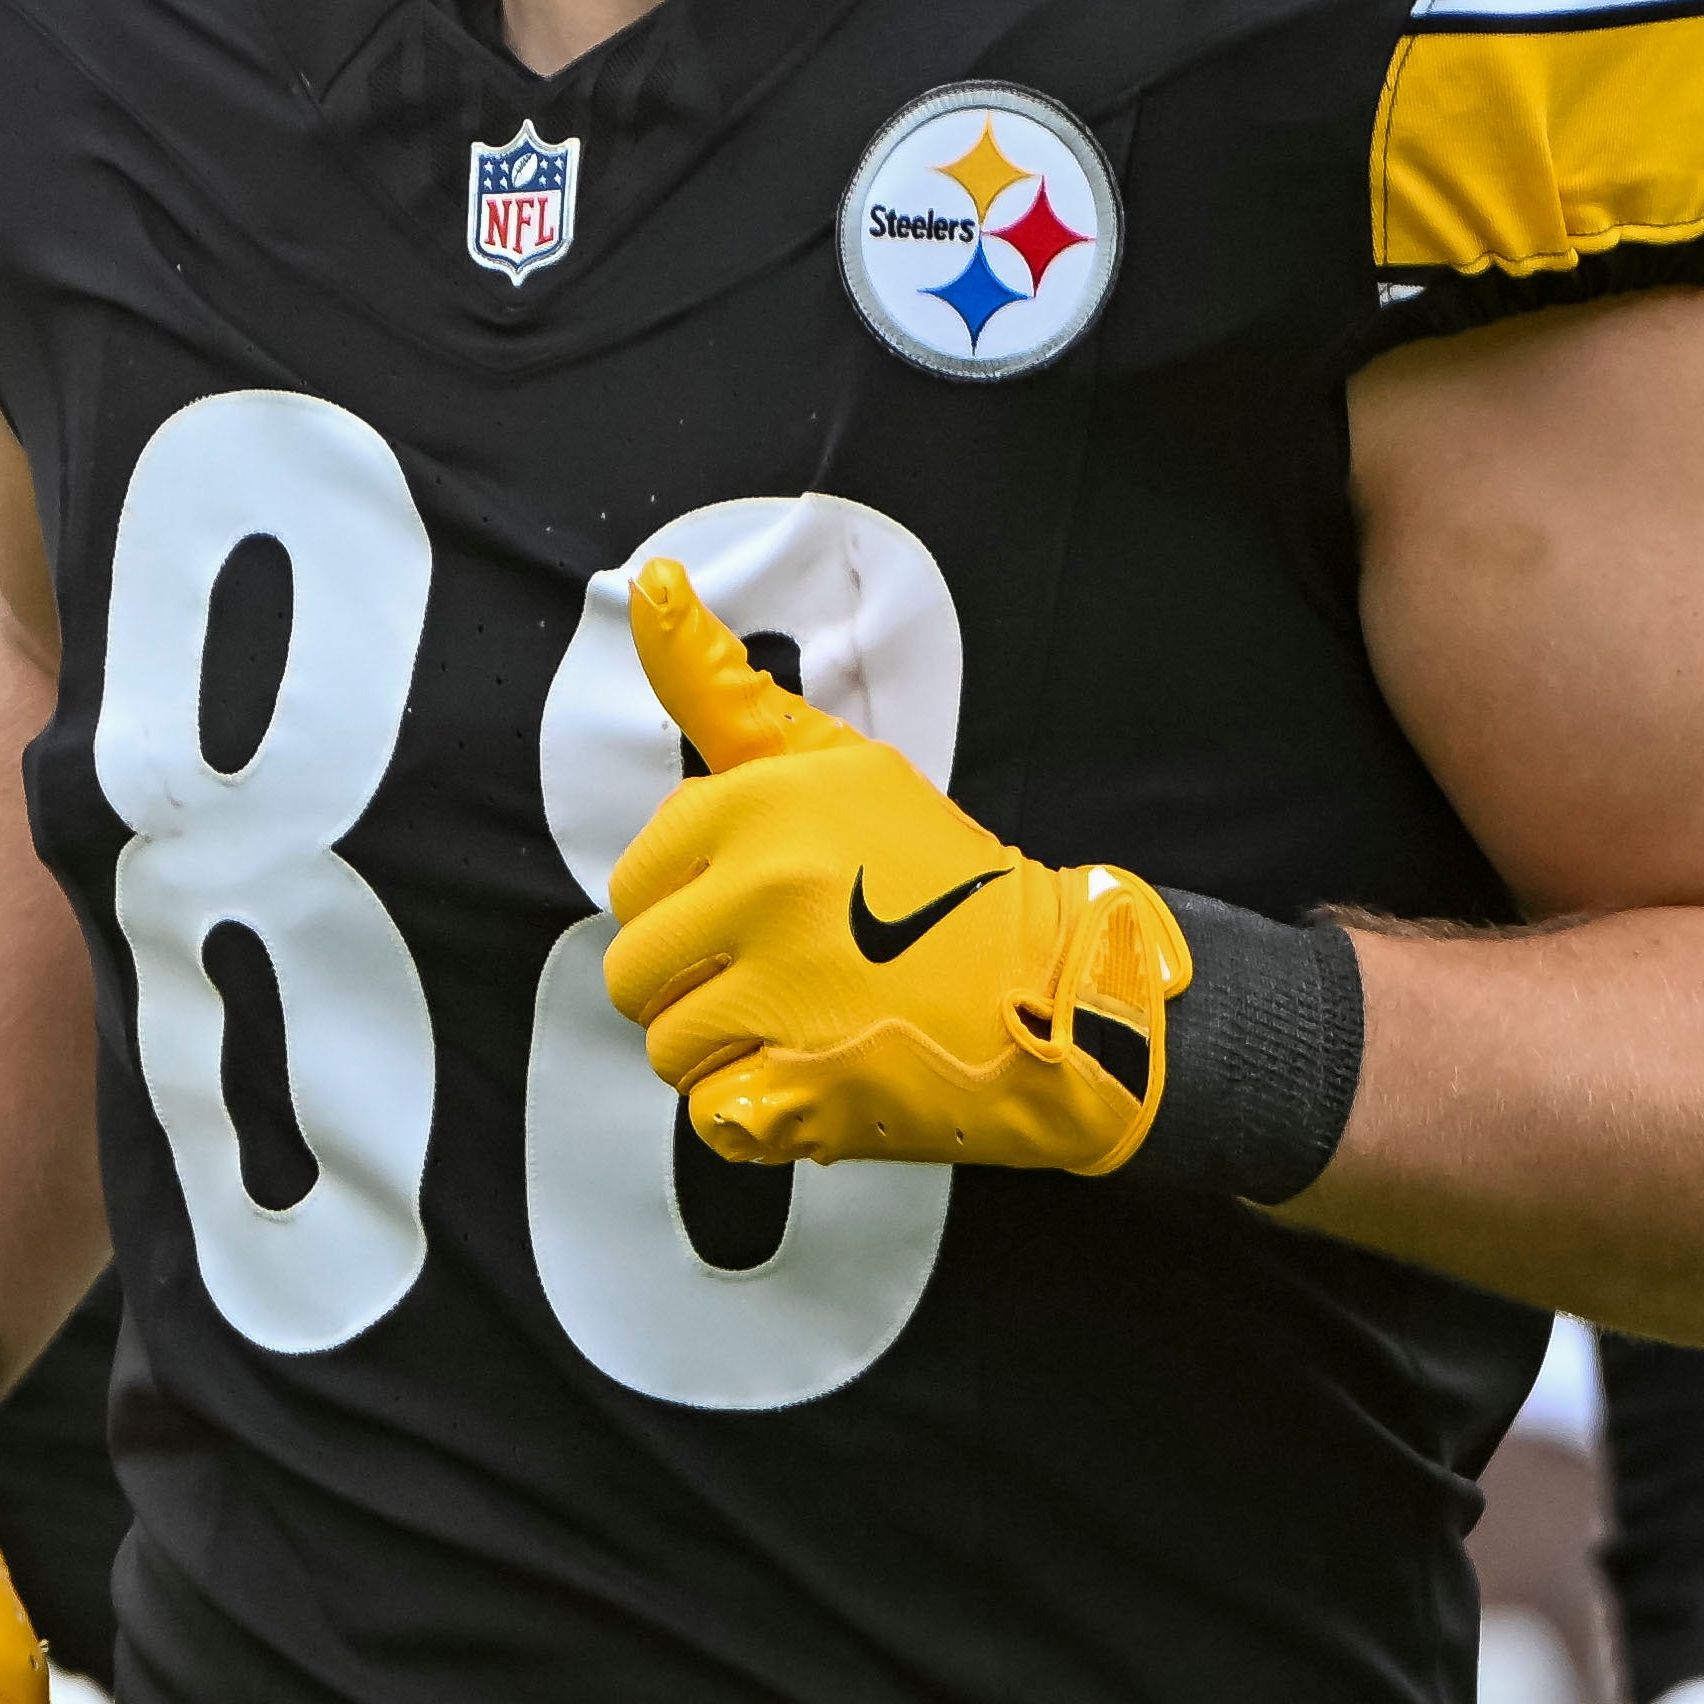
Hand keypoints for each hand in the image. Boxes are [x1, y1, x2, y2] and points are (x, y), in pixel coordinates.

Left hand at [601, 560, 1187, 1176]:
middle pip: (635, 973)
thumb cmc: (948, 880)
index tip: (755, 913)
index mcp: (761, 804)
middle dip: (696, 987)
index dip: (687, 909)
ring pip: (669, 1049)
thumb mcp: (843, 763)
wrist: (1067, 987)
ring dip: (727, 1054)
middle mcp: (766, 888)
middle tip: (784, 981)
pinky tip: (822, 1079)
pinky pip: (711, 1116)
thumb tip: (647, 586)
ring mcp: (785, 992)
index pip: (636, 881)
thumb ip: (726, 693)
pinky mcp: (808, 1085)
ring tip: (810, 1028)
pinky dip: (758, 1114)